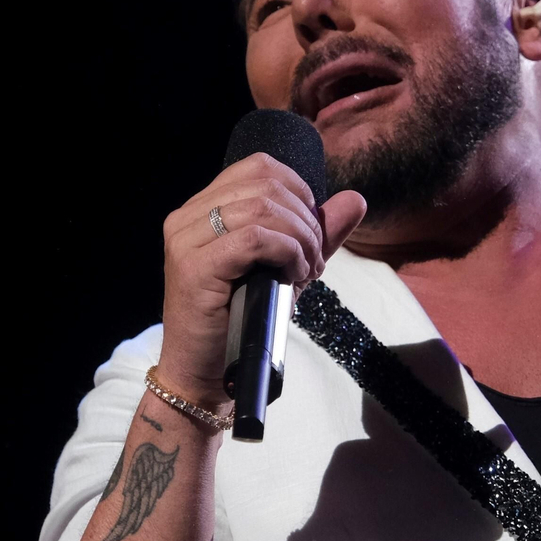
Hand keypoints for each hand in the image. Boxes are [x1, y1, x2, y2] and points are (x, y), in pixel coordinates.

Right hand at [155, 153, 366, 408]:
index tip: (311, 235)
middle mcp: (188, 217)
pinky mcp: (194, 267)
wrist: (205, 374)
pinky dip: (287, 252)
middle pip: (265, 182)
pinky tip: (293, 275)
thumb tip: (355, 199)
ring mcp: (186, 240)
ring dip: (300, 239)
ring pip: (263, 207)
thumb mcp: (286, 269)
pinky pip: (255, 238)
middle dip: (304, 219)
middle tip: (314, 259)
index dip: (299, 192)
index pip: (259, 167)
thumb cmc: (241, 323)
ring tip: (306, 271)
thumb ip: (317, 232)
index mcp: (203, 208)